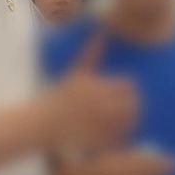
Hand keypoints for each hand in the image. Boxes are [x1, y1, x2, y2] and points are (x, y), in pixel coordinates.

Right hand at [47, 33, 138, 152]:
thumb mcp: (76, 72)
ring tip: (116, 121)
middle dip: (131, 106)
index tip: (121, 95)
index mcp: (97, 87)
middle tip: (122, 110)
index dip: (127, 91)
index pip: (129, 87)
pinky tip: (109, 135)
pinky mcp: (97, 142)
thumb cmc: (59, 95)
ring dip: (128, 122)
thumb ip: (91, 53)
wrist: (41, 123)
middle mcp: (100, 106)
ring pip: (129, 123)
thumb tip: (101, 32)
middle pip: (133, 105)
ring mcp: (99, 125)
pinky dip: (119, 138)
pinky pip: (119, 139)